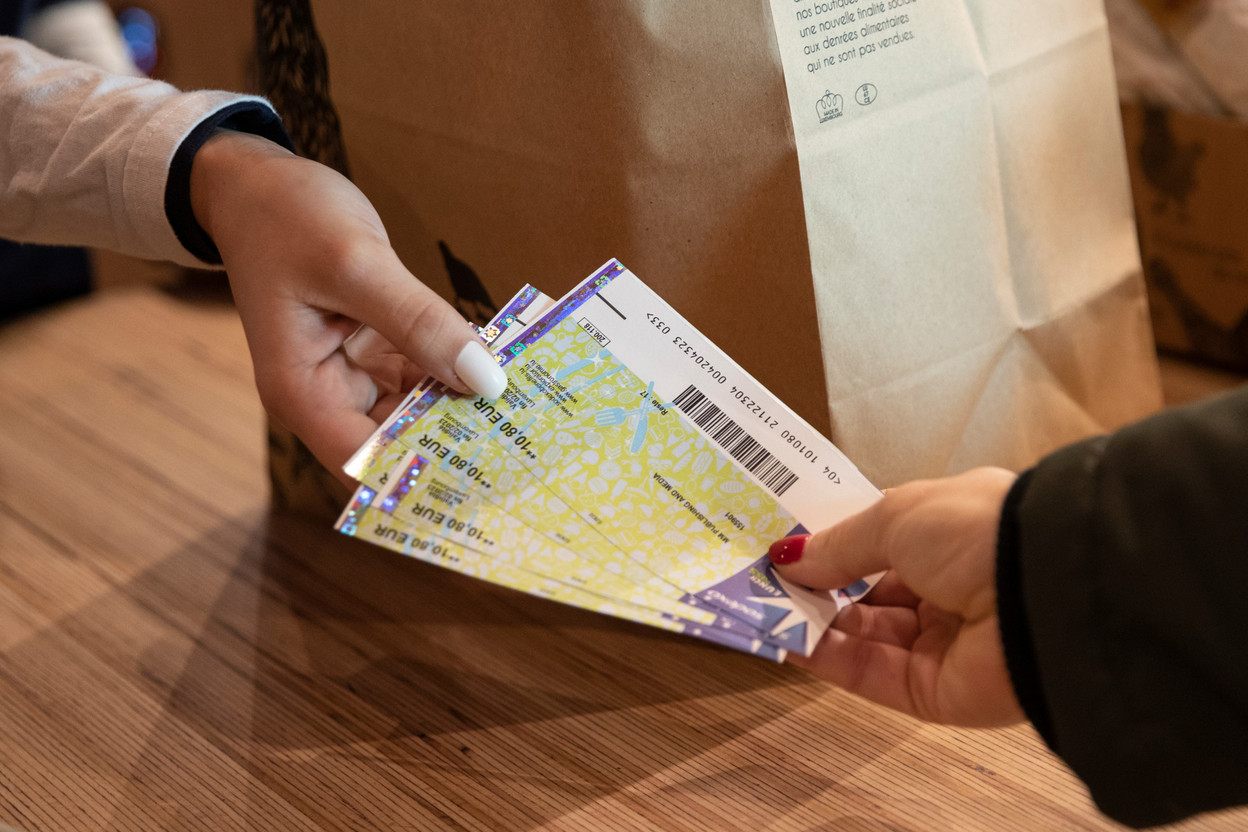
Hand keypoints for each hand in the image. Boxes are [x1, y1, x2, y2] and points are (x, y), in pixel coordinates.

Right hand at [189, 130, 505, 479]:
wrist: (255, 184)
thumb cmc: (286, 218)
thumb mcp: (355, 264)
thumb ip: (420, 322)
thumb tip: (486, 378)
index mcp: (302, 393)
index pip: (368, 466)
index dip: (426, 479)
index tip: (490, 482)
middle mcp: (325, 396)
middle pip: (399, 445)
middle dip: (457, 444)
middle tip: (530, 447)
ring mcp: (350, 375)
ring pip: (417, 412)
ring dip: (465, 409)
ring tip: (531, 417)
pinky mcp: (372, 351)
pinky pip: (422, 375)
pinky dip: (457, 372)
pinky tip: (503, 372)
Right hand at [769, 467, 1023, 726]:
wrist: (1044, 592)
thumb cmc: (976, 531)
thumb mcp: (894, 517)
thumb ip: (837, 544)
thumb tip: (788, 557)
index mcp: (948, 535)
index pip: (877, 544)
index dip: (828, 544)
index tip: (778, 543)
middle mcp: (947, 588)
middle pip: (865, 594)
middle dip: (814, 586)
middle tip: (757, 578)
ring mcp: (941, 644)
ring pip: (861, 636)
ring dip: (811, 621)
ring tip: (759, 605)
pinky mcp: (933, 694)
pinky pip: (869, 675)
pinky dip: (825, 659)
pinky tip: (785, 638)